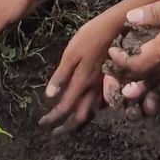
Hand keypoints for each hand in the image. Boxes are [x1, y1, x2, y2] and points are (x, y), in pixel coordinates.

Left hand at [38, 10, 125, 132]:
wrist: (118, 26)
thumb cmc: (91, 36)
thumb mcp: (71, 52)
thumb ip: (61, 75)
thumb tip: (49, 95)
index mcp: (81, 82)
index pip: (64, 107)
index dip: (52, 118)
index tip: (42, 123)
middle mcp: (93, 89)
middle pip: (79, 116)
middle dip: (66, 127)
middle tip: (55, 132)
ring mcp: (103, 86)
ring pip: (90, 111)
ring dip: (78, 121)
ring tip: (67, 124)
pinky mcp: (109, 81)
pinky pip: (99, 103)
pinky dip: (89, 110)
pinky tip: (84, 106)